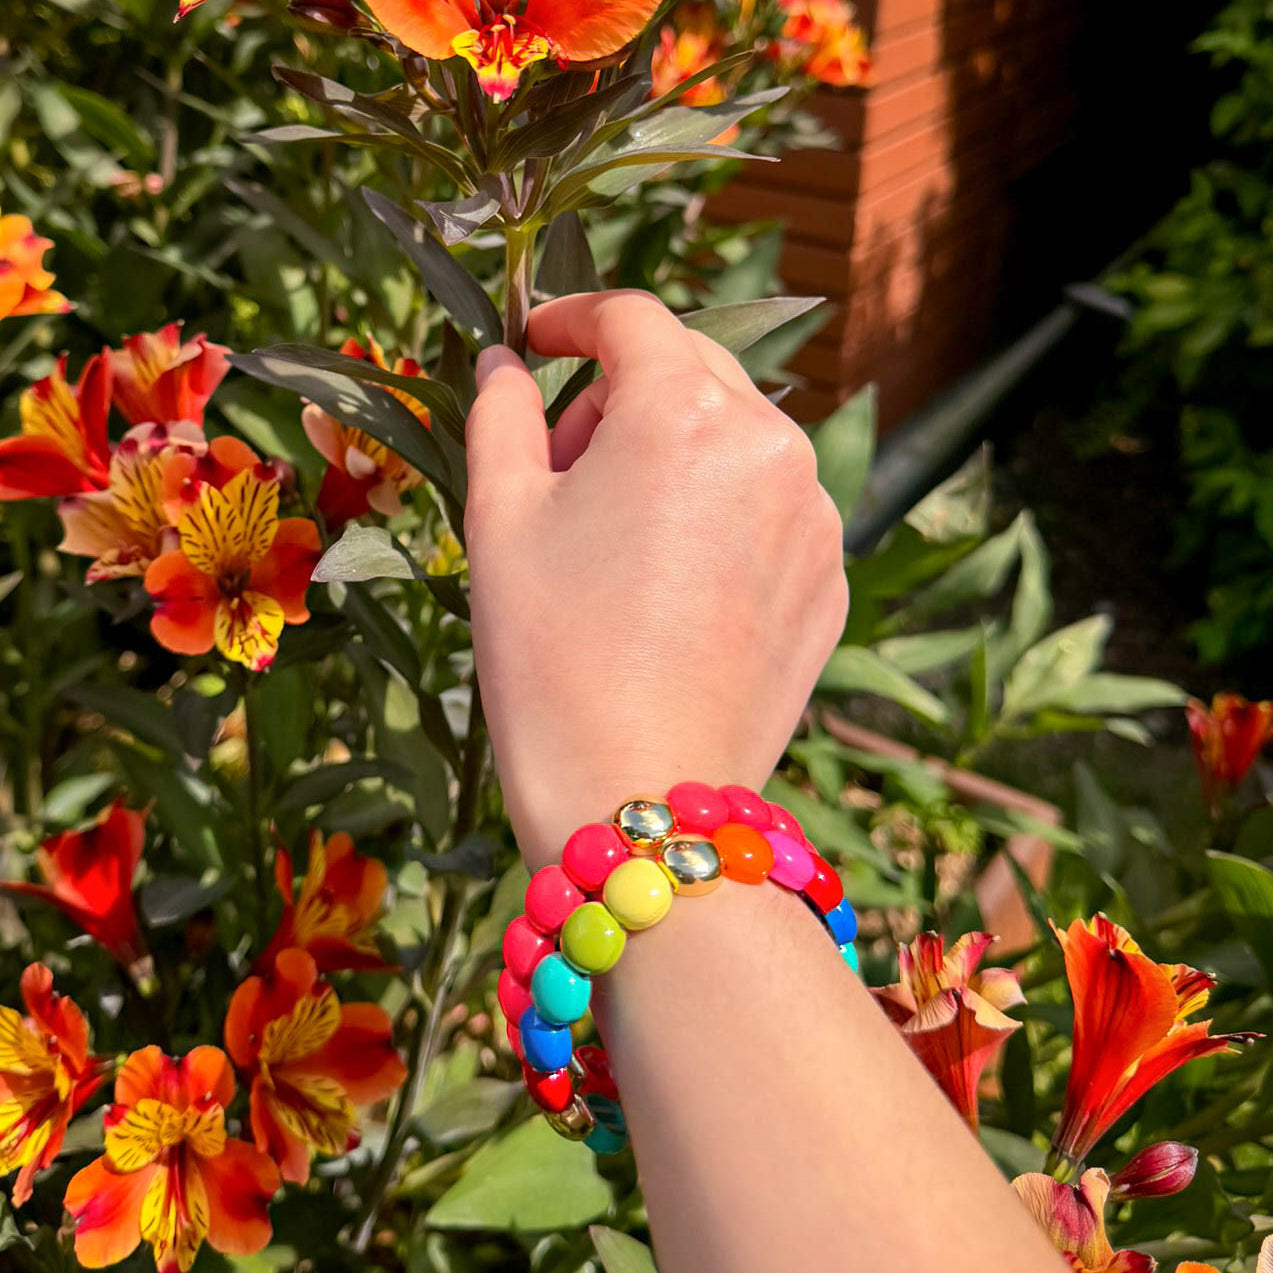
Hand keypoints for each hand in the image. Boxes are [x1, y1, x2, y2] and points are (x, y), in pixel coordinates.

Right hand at [464, 291, 847, 869]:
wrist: (636, 793)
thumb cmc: (551, 653)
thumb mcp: (500, 517)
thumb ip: (499, 412)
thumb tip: (502, 363)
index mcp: (687, 412)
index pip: (632, 317)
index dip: (572, 319)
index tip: (534, 344)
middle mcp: (774, 446)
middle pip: (690, 373)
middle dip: (618, 395)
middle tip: (560, 466)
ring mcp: (814, 518)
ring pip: (734, 441)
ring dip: (672, 455)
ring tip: (615, 539)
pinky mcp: (828, 581)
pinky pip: (768, 509)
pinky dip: (718, 515)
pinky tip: (671, 587)